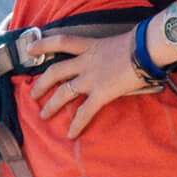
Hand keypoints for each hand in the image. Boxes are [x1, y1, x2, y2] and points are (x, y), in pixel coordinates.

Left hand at [26, 30, 158, 138]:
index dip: (43, 45)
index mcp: (90, 46)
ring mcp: (92, 78)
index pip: (61, 42)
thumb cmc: (139, 43)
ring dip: (51, 105)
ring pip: (64, 92)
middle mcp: (86, 62)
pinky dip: (77, 124)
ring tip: (43, 115)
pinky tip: (71, 134)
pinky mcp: (102, 92)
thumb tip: (108, 58)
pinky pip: (85, 111)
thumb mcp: (115, 42)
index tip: (29, 49)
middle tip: (32, 93)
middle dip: (41, 83)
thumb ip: (105, 51)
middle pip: (55, 71)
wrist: (147, 48)